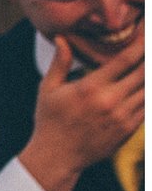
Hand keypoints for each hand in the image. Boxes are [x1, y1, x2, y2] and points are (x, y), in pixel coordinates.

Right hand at [20, 33, 144, 190]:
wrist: (58, 156)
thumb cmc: (50, 119)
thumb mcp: (48, 89)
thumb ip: (60, 62)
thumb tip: (62, 38)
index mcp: (91, 87)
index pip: (125, 60)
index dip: (141, 44)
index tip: (146, 34)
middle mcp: (111, 100)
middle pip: (144, 73)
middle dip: (149, 60)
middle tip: (149, 50)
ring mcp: (122, 116)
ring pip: (147, 91)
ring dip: (148, 78)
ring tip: (146, 69)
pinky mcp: (129, 129)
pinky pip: (147, 108)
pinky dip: (146, 97)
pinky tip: (142, 88)